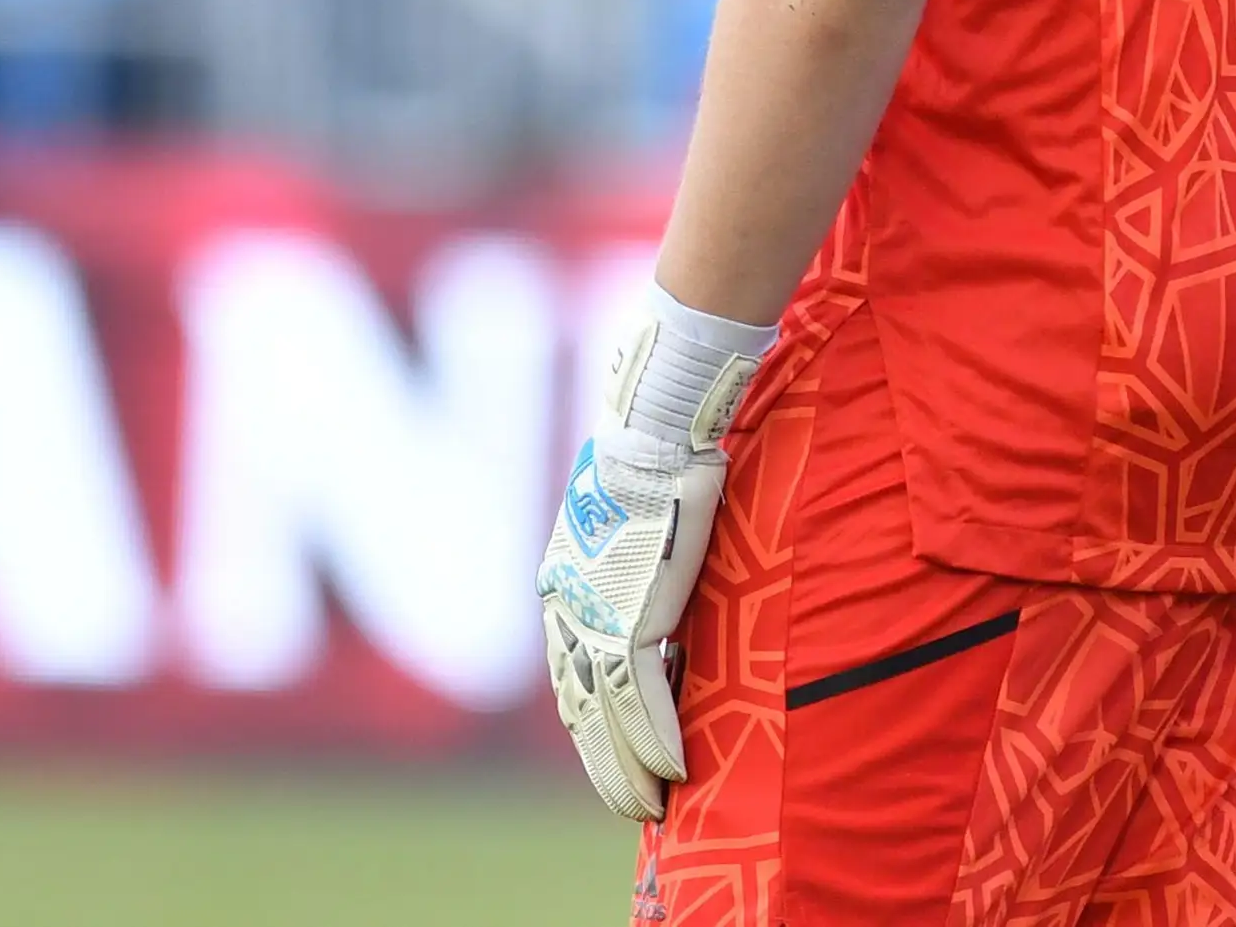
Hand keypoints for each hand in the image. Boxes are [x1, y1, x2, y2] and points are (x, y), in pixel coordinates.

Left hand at [540, 310, 758, 823]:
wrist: (654, 429)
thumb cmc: (657, 455)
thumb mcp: (631, 517)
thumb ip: (636, 560)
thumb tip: (661, 577)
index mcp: (563, 584)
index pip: (572, 672)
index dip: (592, 721)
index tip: (613, 755)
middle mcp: (566, 608)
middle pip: (580, 707)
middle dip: (604, 764)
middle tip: (630, 806)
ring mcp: (594, 618)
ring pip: (602, 716)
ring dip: (627, 768)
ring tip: (648, 807)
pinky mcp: (629, 620)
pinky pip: (640, 698)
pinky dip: (656, 740)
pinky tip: (672, 773)